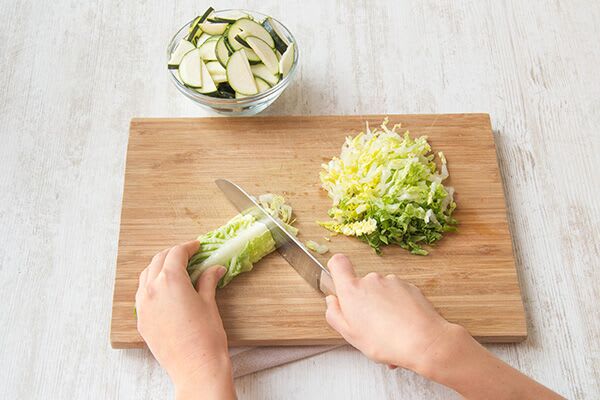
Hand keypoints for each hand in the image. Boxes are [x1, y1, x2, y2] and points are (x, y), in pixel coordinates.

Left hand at [135, 240, 235, 399]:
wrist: (196, 368)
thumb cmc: (206, 336)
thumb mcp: (209, 303)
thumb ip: (208, 281)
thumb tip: (214, 269)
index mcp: (171, 281)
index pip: (176, 253)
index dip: (188, 247)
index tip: (197, 247)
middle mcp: (152, 289)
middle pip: (159, 260)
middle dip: (174, 254)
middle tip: (189, 256)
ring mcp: (143, 306)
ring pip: (147, 275)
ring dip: (160, 267)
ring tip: (176, 271)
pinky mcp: (142, 321)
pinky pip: (142, 294)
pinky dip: (152, 285)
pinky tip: (165, 290)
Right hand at [324, 253, 452, 371]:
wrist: (424, 342)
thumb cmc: (386, 341)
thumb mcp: (350, 335)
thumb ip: (335, 314)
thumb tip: (332, 302)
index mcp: (352, 290)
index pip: (338, 263)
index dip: (336, 270)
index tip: (339, 281)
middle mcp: (371, 280)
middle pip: (362, 286)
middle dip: (365, 304)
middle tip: (370, 327)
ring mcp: (392, 282)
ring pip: (381, 294)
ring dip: (383, 310)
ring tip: (390, 333)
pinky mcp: (409, 287)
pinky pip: (398, 297)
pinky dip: (398, 310)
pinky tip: (403, 330)